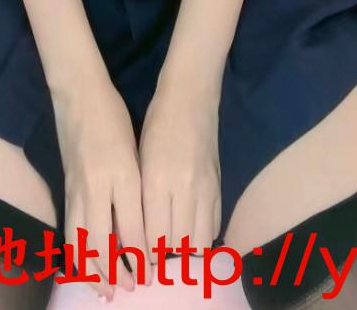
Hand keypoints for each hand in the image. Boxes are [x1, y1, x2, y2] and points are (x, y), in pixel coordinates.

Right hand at [53, 76, 148, 299]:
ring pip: (82, 242)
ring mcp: (77, 189)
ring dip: (94, 271)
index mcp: (122, 175)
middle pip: (103, 243)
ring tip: (107, 291)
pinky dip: (79, 254)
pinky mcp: (66, 189)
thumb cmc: (114, 117)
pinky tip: (86, 267)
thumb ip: (140, 188)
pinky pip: (71, 231)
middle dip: (118, 272)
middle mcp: (97, 187)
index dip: (143, 256)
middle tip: (133, 287)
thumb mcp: (136, 150)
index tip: (154, 271)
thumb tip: (149, 228)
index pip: (133, 229)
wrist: (78, 93)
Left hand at [138, 79, 220, 273]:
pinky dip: (202, 235)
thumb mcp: (140, 158)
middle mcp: (183, 190)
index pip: (153, 237)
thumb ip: (141, 196)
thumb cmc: (156, 124)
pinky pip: (214, 226)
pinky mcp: (219, 186)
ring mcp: (205, 189)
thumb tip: (136, 232)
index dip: (146, 255)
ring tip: (173, 248)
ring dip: (185, 250)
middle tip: (155, 258)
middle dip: (165, 257)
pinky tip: (191, 231)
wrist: (190, 97)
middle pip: (177, 245)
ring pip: (199, 242)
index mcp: (156, 183)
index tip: (140, 260)